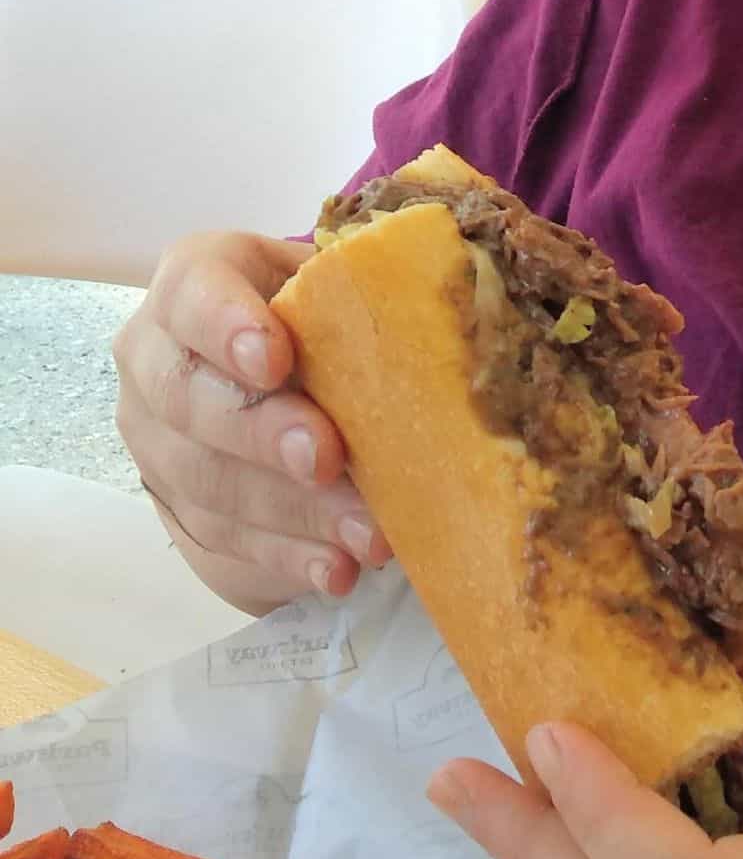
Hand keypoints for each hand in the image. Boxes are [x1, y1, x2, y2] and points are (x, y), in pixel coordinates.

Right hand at [114, 232, 391, 614]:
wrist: (286, 395)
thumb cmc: (328, 333)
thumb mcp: (346, 300)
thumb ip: (373, 304)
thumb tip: (469, 334)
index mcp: (196, 287)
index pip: (192, 289)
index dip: (225, 323)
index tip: (276, 356)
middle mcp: (157, 363)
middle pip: (188, 399)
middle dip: (262, 434)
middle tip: (327, 458)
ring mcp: (160, 447)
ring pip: (210, 485)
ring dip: (293, 514)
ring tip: (367, 537)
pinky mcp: (182, 516)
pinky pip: (224, 546)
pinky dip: (287, 562)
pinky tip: (338, 572)